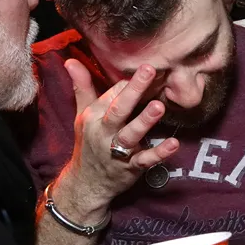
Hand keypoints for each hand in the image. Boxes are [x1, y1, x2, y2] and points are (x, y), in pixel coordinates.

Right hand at [55, 59, 178, 216]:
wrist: (86, 184)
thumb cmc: (89, 143)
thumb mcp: (82, 115)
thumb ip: (82, 88)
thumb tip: (70, 60)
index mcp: (94, 116)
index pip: (113, 93)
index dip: (131, 81)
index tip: (150, 67)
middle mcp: (103, 132)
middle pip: (119, 109)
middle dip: (134, 90)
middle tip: (150, 70)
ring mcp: (117, 150)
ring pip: (130, 134)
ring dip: (144, 121)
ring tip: (158, 106)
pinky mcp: (130, 167)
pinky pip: (145, 160)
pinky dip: (159, 153)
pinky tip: (173, 144)